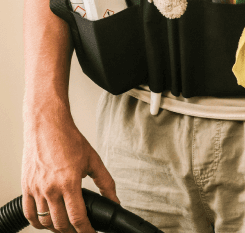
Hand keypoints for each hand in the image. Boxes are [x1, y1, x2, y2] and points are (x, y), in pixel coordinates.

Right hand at [21, 101, 119, 232]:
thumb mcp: (93, 160)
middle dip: (73, 231)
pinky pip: (29, 214)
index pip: (78, 218)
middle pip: (61, 224)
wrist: (47, 126)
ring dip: (57, 228)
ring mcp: (36, 189)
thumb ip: (105, 182)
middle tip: (81, 230)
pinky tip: (47, 221)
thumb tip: (114, 199)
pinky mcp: (26, 187)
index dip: (86, 231)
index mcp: (69, 182)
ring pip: (45, 221)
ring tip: (67, 226)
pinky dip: (38, 222)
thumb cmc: (69, 140)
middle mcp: (51, 188)